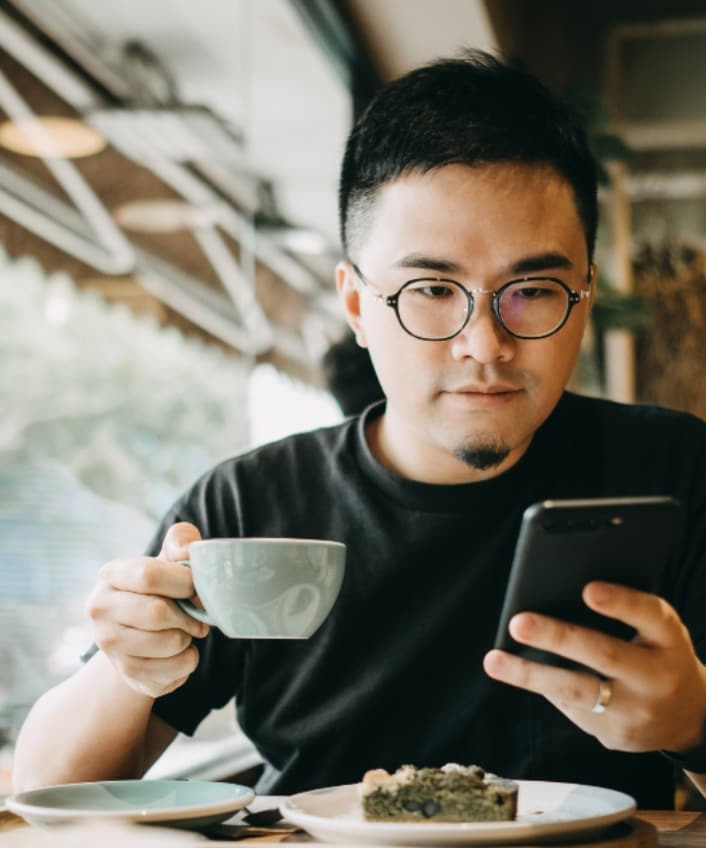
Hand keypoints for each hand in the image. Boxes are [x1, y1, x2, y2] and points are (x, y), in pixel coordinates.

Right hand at [87, 522, 208, 697]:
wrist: (141, 634)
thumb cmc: (162, 588)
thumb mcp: (170, 558)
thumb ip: (182, 540)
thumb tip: (185, 551)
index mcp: (111, 575)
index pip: (149, 575)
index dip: (184, 581)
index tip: (196, 587)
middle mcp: (100, 610)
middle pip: (158, 613)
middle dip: (190, 614)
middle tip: (198, 614)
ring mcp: (110, 646)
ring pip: (170, 643)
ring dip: (190, 637)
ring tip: (183, 630)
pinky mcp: (128, 674)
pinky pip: (177, 669)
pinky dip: (189, 659)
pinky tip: (178, 652)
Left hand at [483, 581, 705, 753]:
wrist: (690, 717)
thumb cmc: (657, 653)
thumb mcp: (657, 631)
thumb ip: (623, 611)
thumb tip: (556, 589)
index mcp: (670, 639)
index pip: (651, 615)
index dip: (621, 603)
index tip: (587, 589)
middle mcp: (658, 677)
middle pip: (605, 654)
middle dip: (558, 637)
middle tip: (518, 622)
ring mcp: (638, 712)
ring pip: (577, 691)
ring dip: (530, 674)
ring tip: (495, 660)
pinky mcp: (615, 735)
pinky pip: (571, 708)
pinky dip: (542, 686)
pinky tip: (516, 671)